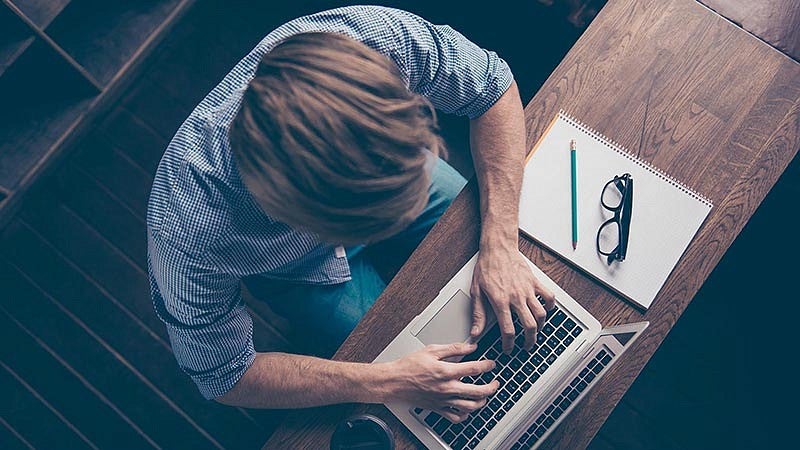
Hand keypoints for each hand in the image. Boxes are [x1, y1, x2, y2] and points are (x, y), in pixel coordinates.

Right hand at [379, 343, 499, 421]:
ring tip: (485, 396)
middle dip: (491, 388)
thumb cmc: (409, 365)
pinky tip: (467, 409)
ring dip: (481, 402)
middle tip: (495, 383)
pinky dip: (465, 415)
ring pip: (469, 406)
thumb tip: (469, 347)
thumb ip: (453, 348)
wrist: (394, 381)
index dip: (487, 366)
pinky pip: (455, 417)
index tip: (492, 364)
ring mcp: (443, 400)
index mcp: (446, 371)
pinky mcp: (437, 408)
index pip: (474, 369)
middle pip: (477, 391)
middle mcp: (447, 388)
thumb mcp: (431, 350)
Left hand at [470, 248, 555, 352]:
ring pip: (541, 314)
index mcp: (500, 302)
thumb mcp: (476, 291)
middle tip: (526, 346)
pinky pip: (548, 296)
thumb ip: (478, 314)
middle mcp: (516, 298)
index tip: (508, 349)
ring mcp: (527, 290)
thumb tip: (475, 332)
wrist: (497, 248)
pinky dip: (550, 306)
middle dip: (529, 340)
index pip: (508, 330)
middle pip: (529, 326)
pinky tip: (545, 310)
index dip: (509, 344)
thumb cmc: (486, 267)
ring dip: (540, 327)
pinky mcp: (534, 282)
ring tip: (536, 332)